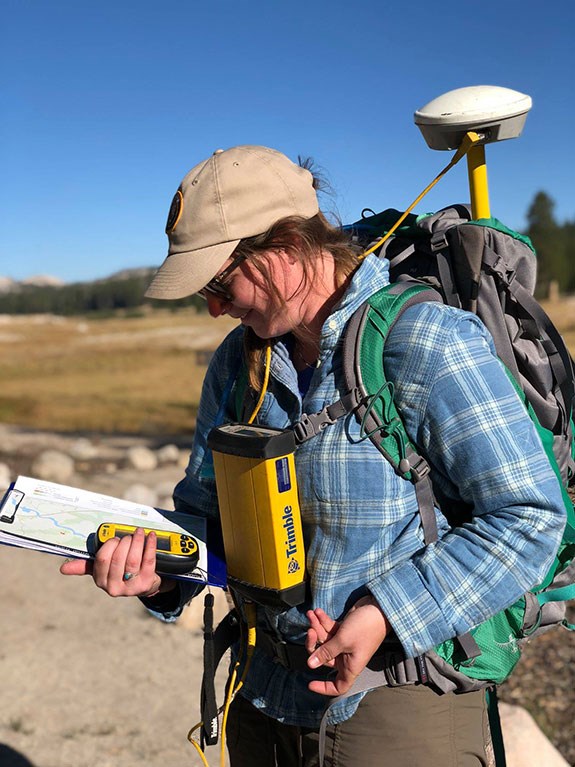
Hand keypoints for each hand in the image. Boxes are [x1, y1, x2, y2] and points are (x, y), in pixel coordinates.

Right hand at [59, 527, 174, 597]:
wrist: (143, 583)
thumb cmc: (120, 571)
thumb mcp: (102, 569)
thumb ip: (85, 566)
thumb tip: (63, 568)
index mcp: (100, 581)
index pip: (102, 560)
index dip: (109, 545)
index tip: (115, 538)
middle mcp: (114, 587)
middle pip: (118, 559)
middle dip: (124, 542)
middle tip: (129, 535)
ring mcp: (131, 587)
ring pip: (133, 560)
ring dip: (137, 542)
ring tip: (139, 532)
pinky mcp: (146, 583)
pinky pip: (149, 561)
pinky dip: (150, 545)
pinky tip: (150, 536)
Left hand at [305, 596, 390, 695]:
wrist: (378, 608)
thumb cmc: (365, 628)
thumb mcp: (343, 641)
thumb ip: (325, 652)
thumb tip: (310, 665)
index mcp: (350, 667)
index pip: (338, 686)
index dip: (324, 688)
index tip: (310, 683)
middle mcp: (346, 657)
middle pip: (323, 658)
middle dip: (314, 643)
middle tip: (310, 630)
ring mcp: (344, 643)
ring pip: (324, 640)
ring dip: (317, 627)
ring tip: (312, 615)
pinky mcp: (344, 630)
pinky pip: (329, 629)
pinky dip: (323, 621)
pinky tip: (318, 612)